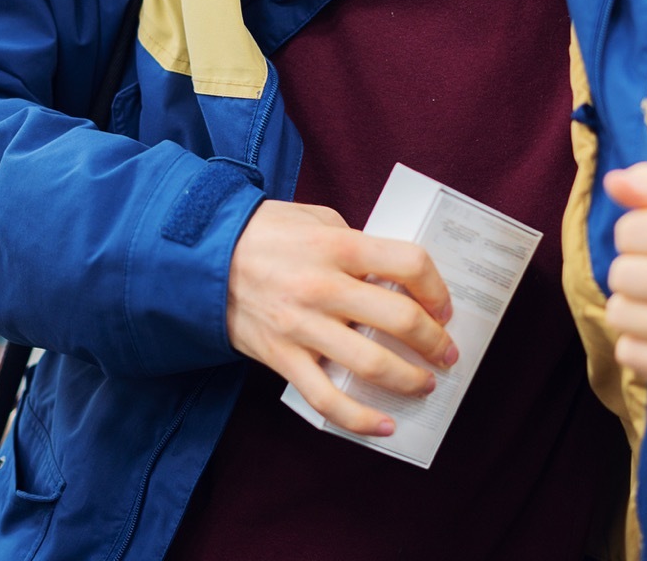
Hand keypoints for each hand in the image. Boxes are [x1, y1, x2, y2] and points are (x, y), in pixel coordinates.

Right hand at [227, 200, 457, 435]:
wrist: (200, 258)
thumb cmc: (263, 233)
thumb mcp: (315, 220)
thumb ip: (355, 242)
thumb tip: (392, 276)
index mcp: (337, 246)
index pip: (409, 263)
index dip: (436, 288)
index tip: (443, 305)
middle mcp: (323, 287)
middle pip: (400, 320)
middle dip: (435, 342)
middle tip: (446, 353)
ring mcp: (302, 326)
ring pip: (371, 365)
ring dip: (409, 380)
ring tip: (423, 383)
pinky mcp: (281, 357)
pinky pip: (326, 399)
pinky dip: (360, 419)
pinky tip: (384, 425)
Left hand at [603, 162, 646, 392]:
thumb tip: (615, 182)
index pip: (637, 231)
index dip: (627, 231)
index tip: (642, 234)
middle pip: (627, 276)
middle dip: (622, 269)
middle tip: (644, 270)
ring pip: (625, 318)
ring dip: (623, 307)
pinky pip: (635, 357)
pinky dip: (631, 343)